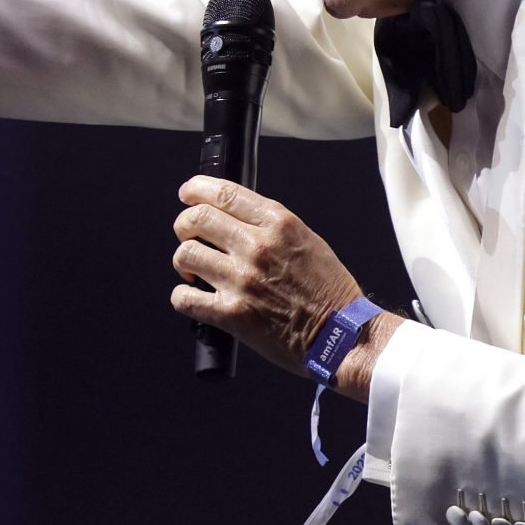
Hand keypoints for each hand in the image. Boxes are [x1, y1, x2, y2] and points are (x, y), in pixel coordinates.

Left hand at [169, 177, 397, 398]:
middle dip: (184, 225)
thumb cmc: (329, 290)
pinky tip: (194, 297)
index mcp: (278, 223)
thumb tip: (235, 218)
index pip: (224, 193)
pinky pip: (184, 299)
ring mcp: (242, 280)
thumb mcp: (307, 240)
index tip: (188, 194)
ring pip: (185, 255)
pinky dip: (182, 297)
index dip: (196, 189)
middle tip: (188, 236)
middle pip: (196, 218)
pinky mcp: (232, 314)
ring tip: (194, 270)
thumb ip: (271, 226)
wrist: (341, 334)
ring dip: (184, 261)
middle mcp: (256, 246)